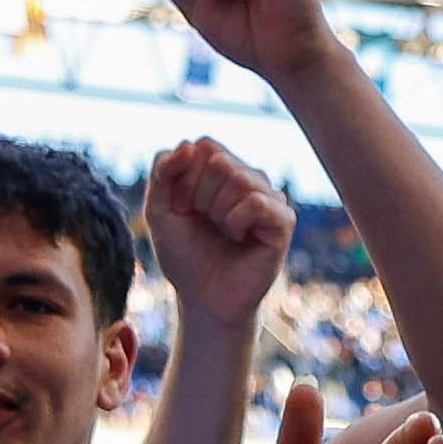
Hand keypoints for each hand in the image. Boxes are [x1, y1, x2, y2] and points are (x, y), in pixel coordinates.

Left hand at [143, 138, 292, 324]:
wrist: (203, 298)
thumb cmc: (184, 254)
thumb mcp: (159, 210)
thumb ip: (162, 172)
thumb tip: (188, 146)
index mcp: (223, 169)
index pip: (204, 145)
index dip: (184, 178)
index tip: (183, 209)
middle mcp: (250, 177)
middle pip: (219, 160)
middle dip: (199, 197)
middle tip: (204, 224)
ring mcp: (269, 197)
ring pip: (238, 178)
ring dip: (217, 212)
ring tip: (223, 233)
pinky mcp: (283, 220)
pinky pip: (257, 202)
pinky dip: (236, 222)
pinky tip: (240, 238)